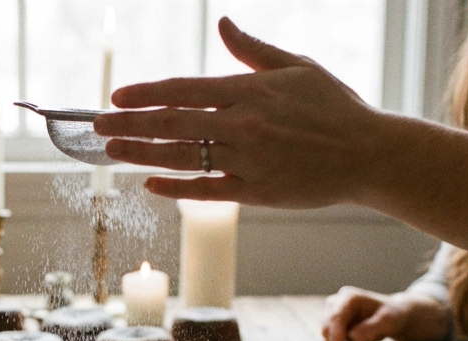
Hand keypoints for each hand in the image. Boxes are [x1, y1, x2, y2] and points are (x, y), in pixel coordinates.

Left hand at [94, 17, 381, 208]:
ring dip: (142, 153)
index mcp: (249, 90)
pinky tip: (150, 183)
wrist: (370, 153)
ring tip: (112, 151)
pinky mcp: (257, 191)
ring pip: (183, 157)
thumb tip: (222, 22)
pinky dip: (176, 187)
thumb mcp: (296, 66)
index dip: (146, 93)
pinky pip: (207, 189)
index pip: (184, 89)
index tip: (117, 96)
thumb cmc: (335, 106)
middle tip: (97, 125)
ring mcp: (249, 159)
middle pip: (172, 123)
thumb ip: (252, 49)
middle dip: (129, 123)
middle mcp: (244, 124)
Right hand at [322, 287, 450, 340]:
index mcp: (349, 297)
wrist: (396, 316)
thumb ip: (370, 330)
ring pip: (327, 336)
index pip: (335, 318)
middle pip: (326, 328)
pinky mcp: (333, 325)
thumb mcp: (388, 322)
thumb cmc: (393, 316)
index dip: (335, 337)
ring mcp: (333, 314)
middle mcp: (336, 303)